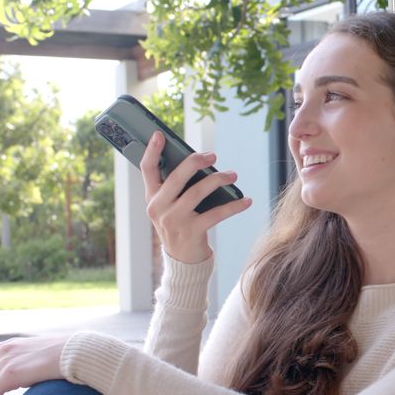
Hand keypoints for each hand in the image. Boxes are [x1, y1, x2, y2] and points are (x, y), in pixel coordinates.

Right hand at [141, 131, 252, 262]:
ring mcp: (174, 221)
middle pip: (176, 177)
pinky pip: (216, 214)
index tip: (160, 134)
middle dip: (195, 162)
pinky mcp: (192, 232)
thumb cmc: (180, 224)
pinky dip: (234, 206)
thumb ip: (176, 186)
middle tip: (212, 155)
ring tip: (233, 175)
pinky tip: (246, 200)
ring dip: (218, 180)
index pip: (147, 170)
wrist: (183, 259)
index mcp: (152, 197)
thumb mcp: (170, 206)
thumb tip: (198, 161)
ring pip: (197, 192)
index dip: (152, 151)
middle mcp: (159, 208)